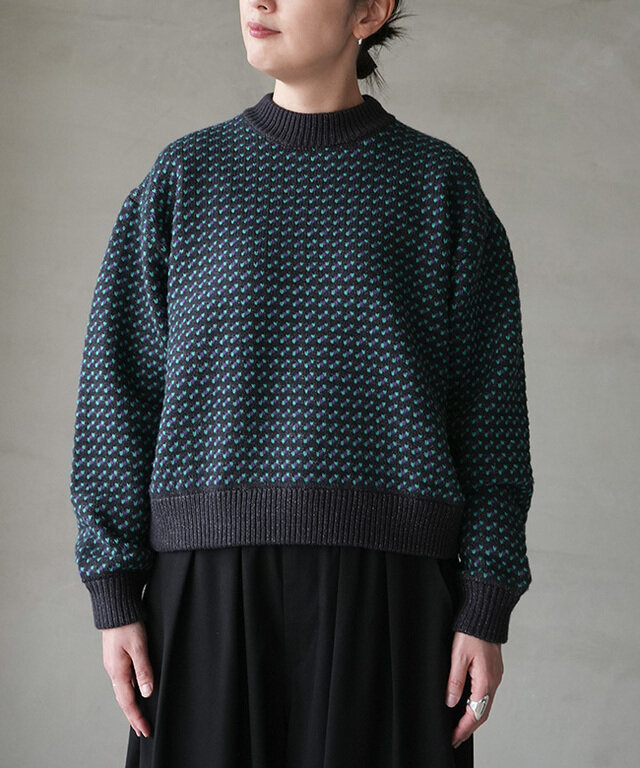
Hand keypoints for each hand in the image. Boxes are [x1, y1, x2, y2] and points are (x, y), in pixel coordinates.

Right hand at [102, 620, 153, 738]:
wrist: (115, 607)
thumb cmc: (127, 624)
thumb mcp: (139, 646)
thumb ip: (144, 670)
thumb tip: (147, 692)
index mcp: (118, 671)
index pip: (128, 702)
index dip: (137, 718)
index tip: (145, 731)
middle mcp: (113, 671)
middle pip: (123, 700)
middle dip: (133, 716)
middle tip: (142, 730)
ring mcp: (113, 664)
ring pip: (122, 691)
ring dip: (131, 705)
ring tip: (139, 717)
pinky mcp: (116, 657)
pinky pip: (122, 681)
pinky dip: (129, 692)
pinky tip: (135, 692)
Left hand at [446, 631, 503, 748]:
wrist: (486, 614)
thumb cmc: (472, 632)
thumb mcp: (458, 656)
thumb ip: (455, 680)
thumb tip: (452, 702)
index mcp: (485, 681)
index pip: (475, 713)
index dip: (463, 728)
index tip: (454, 738)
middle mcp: (494, 681)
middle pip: (482, 712)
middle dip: (469, 727)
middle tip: (456, 738)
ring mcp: (495, 675)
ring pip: (485, 703)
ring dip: (473, 716)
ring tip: (460, 725)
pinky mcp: (493, 669)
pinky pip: (486, 693)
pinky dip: (477, 704)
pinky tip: (468, 704)